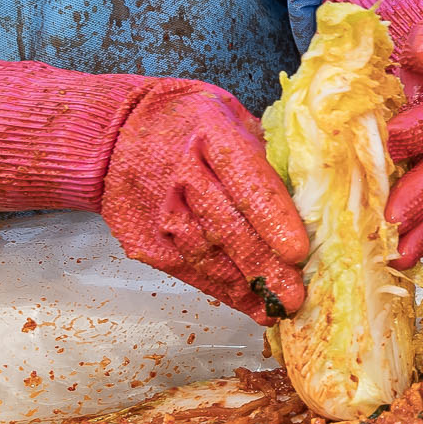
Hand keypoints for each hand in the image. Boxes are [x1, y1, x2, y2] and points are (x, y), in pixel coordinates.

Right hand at [100, 81, 311, 323]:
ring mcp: (158, 211)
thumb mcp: (231, 116)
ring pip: (204, 255)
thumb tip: (309, 197)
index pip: (244, 180)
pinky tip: (250, 305)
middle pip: (225, 226)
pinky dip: (221, 290)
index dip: (272, 217)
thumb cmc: (190, 123)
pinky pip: (187, 270)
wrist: (113, 134)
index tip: (298, 251)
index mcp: (209, 133)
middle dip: (263, 265)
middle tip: (296, 295)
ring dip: (244, 286)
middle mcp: (180, 174)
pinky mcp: (143, 240)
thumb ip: (265, 153)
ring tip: (278, 308)